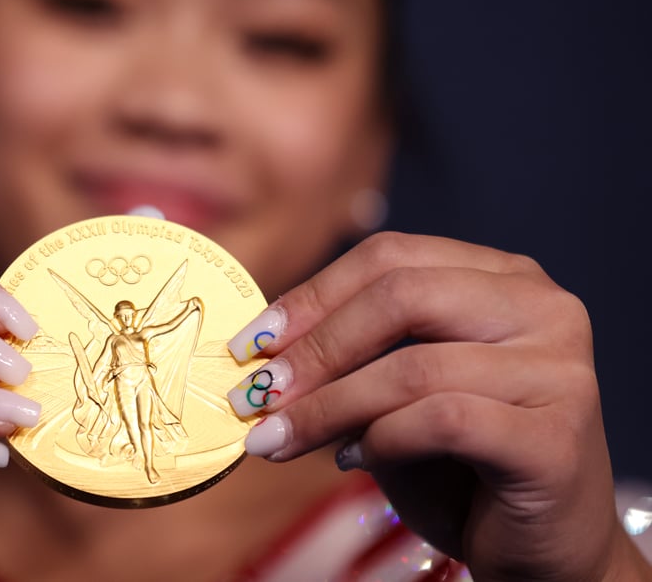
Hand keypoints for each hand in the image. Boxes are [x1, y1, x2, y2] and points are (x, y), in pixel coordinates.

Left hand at [227, 232, 646, 580]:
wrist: (541, 549)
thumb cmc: (459, 464)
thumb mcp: (397, 390)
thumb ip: (351, 354)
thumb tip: (260, 347)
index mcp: (503, 277)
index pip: (390, 258)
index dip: (311, 295)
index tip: (250, 342)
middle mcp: (542, 308)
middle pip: (400, 295)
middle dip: (313, 347)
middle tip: (255, 393)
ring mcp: (559, 368)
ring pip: (412, 366)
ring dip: (326, 407)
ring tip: (278, 440)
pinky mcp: (556, 436)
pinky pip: (442, 419)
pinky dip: (381, 440)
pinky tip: (354, 460)